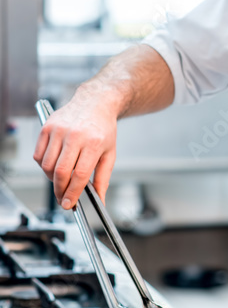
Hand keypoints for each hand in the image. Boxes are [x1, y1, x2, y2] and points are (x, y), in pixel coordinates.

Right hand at [33, 93, 117, 208]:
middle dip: (60, 190)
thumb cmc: (103, 129)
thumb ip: (103, 179)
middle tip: (63, 198)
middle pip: (61, 172)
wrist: (96, 102)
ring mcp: (59, 130)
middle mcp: (75, 135)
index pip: (80, 174)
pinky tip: (54, 165)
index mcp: (94, 142)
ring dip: (52, 179)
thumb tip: (100, 201)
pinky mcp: (47, 127)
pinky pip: (38, 155)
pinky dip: (44, 166)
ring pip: (47, 166)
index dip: (73, 193)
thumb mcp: (110, 154)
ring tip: (62, 178)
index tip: (69, 204)